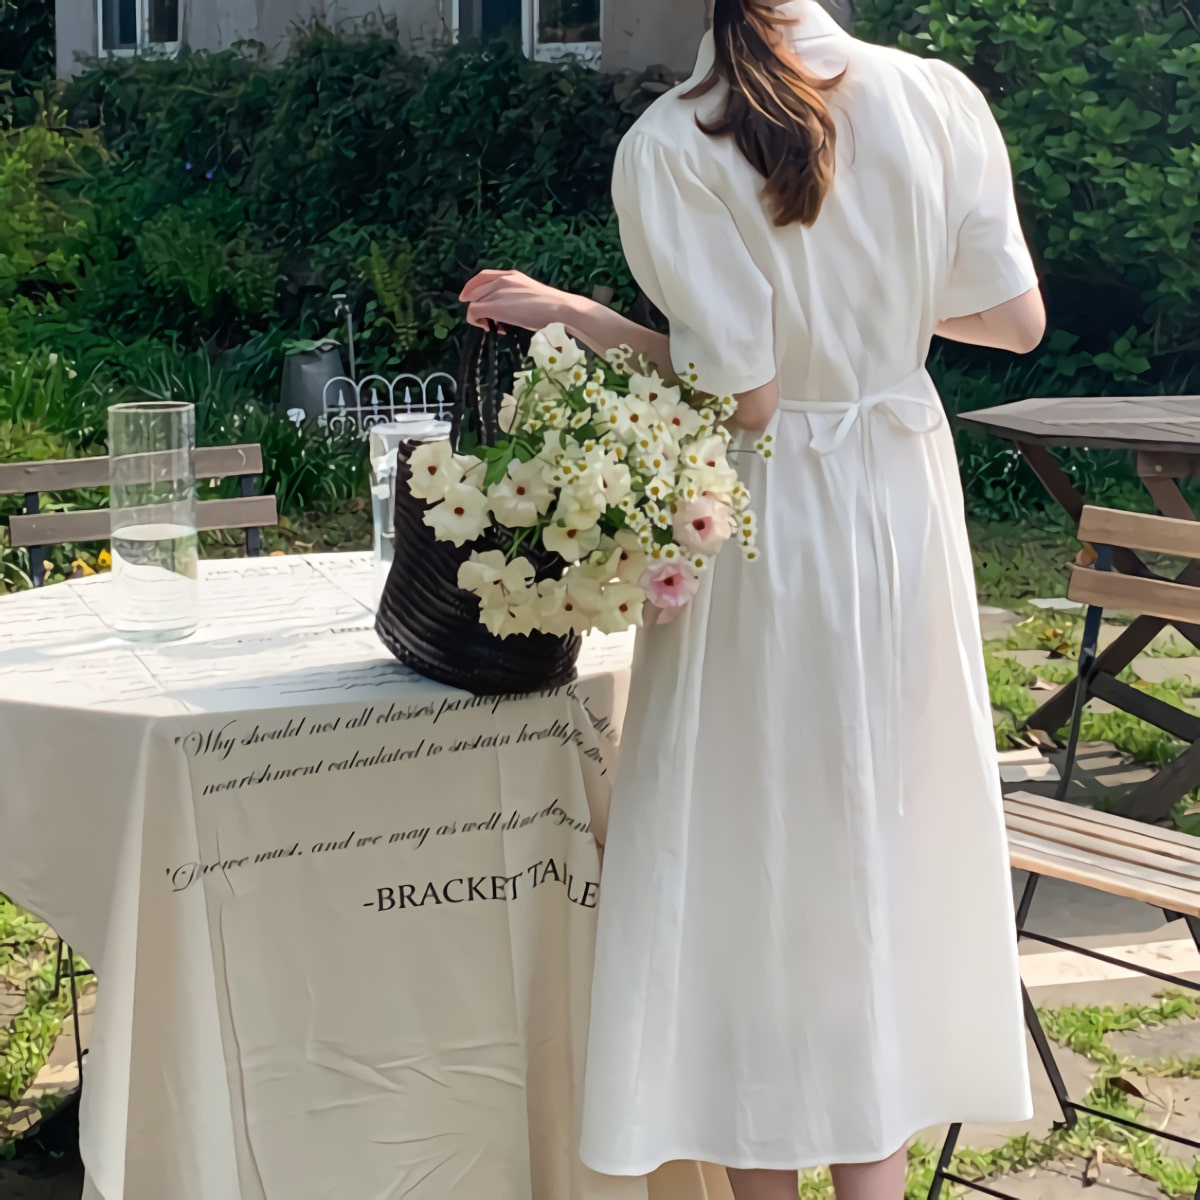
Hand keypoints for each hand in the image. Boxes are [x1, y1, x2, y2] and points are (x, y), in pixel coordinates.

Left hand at [459, 270, 584, 332]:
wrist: (559, 308)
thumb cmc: (551, 306)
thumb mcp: (530, 293)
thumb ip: (516, 295)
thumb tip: (510, 308)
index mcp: (511, 275)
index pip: (483, 276)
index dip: (471, 287)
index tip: (467, 297)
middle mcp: (502, 279)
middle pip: (474, 290)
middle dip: (476, 304)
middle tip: (485, 319)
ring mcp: (498, 291)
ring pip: (473, 301)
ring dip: (478, 315)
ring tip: (490, 325)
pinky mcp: (495, 306)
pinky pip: (474, 312)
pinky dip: (477, 321)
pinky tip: (490, 327)